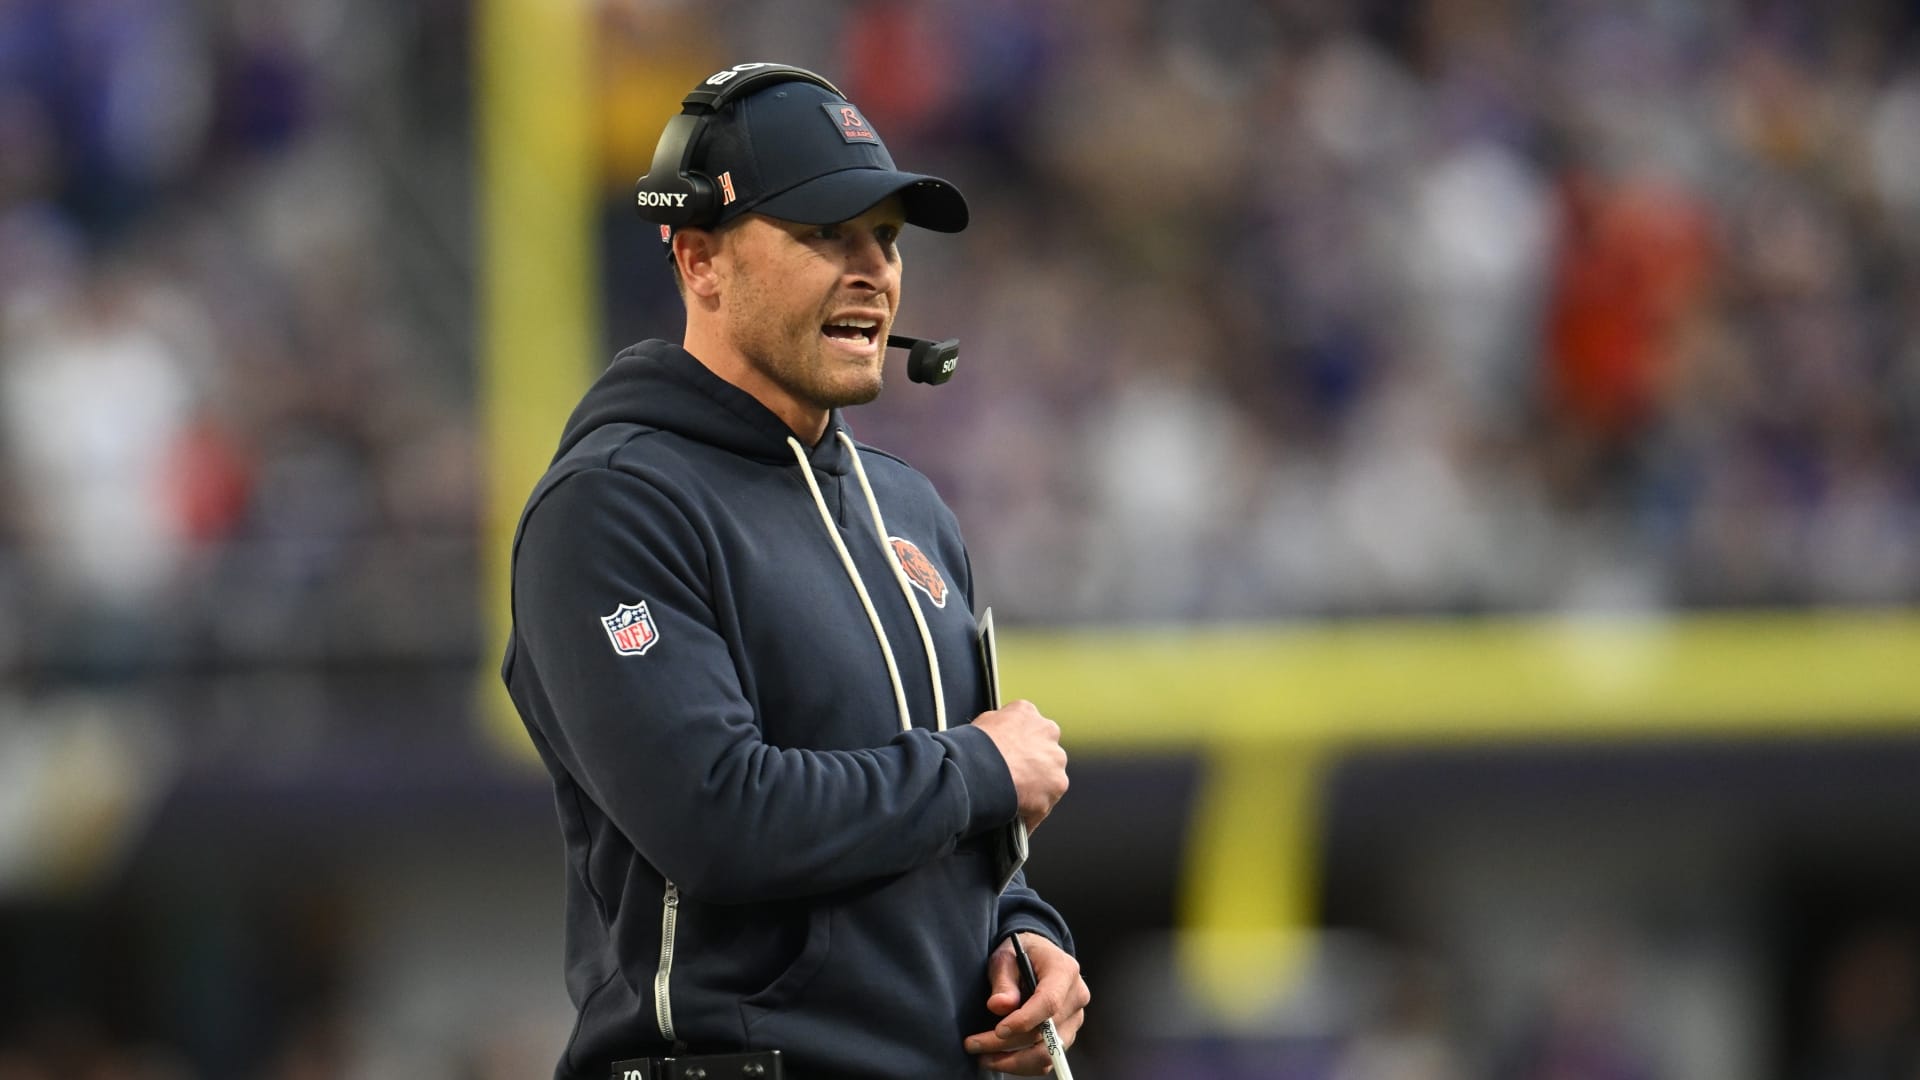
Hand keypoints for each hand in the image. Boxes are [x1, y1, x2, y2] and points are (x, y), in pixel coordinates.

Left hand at [965, 932, 1088, 1074]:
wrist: (1037, 956)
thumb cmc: (1019, 953)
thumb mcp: (1005, 957)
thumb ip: (1003, 980)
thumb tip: (999, 1006)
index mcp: (1064, 971)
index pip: (1049, 1002)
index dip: (1024, 1020)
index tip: (997, 1030)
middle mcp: (1076, 997)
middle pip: (1046, 1033)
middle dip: (1007, 1044)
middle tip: (973, 1045)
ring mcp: (1074, 1019)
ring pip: (1048, 1053)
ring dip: (1013, 1061)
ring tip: (982, 1057)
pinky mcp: (1067, 1034)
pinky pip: (1047, 1059)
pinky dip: (1022, 1064)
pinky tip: (998, 1058)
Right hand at [971, 700, 1068, 831]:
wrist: (980, 769)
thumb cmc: (974, 747)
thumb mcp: (982, 723)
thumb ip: (999, 726)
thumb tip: (998, 734)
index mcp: (1027, 713)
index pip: (1029, 728)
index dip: (1018, 745)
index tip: (1010, 757)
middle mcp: (1048, 731)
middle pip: (1044, 750)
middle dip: (1033, 764)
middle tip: (1012, 778)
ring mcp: (1055, 759)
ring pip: (1050, 776)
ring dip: (1037, 787)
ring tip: (1013, 800)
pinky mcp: (1057, 785)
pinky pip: (1045, 803)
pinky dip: (1032, 812)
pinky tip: (1015, 817)